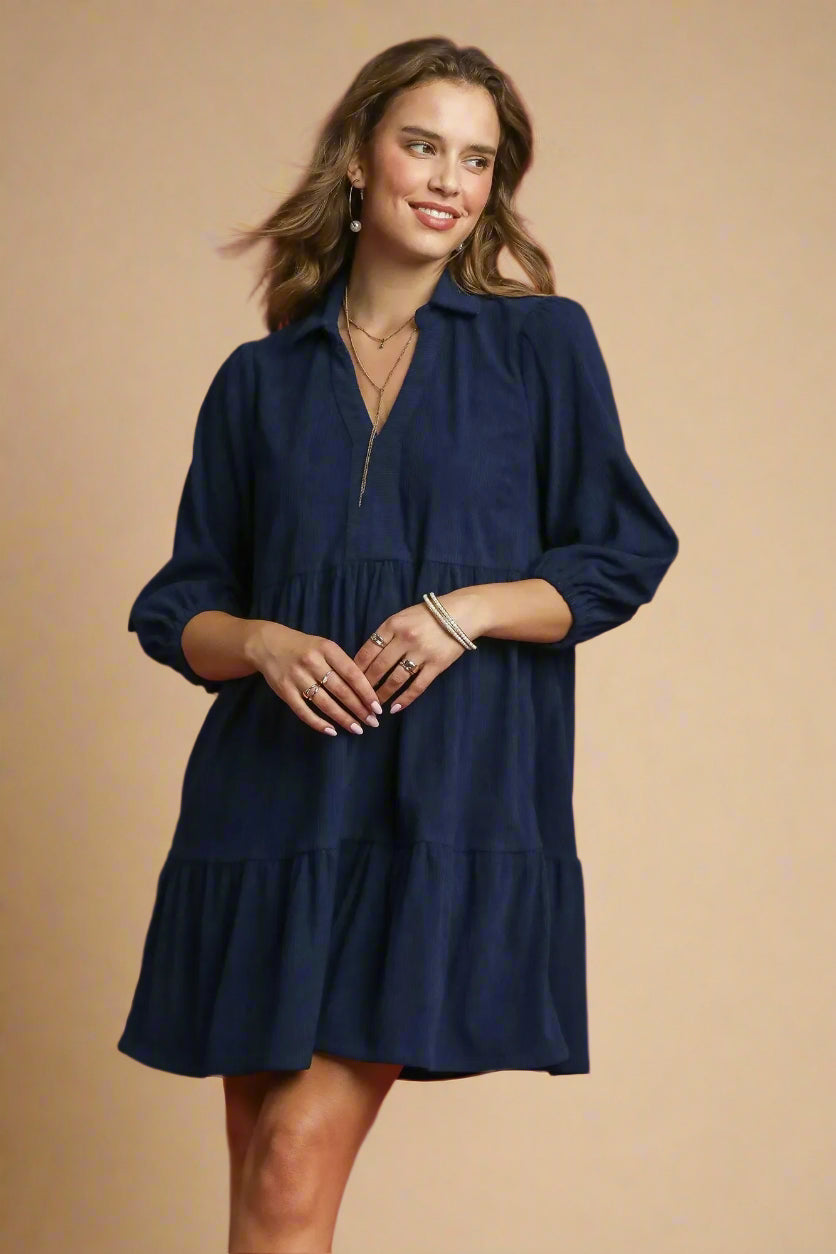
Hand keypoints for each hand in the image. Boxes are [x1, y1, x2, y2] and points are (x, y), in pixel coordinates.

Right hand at [249, 622, 381, 736]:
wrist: (268, 644)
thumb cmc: (304, 647)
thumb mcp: (324, 646)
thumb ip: (342, 664)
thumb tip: (365, 690)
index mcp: (327, 649)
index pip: (352, 673)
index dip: (366, 692)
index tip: (377, 707)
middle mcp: (312, 662)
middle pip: (340, 690)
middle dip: (359, 709)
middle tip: (372, 722)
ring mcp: (297, 677)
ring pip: (324, 703)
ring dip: (343, 718)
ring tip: (357, 728)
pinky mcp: (284, 690)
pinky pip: (304, 711)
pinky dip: (318, 723)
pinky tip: (332, 731)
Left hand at [353, 591, 479, 712]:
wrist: (462, 613)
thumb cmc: (428, 615)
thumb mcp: (402, 616)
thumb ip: (386, 633)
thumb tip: (367, 656)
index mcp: (393, 624)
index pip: (368, 650)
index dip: (356, 667)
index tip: (349, 680)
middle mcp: (405, 638)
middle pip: (379, 667)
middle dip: (365, 685)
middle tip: (358, 697)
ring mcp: (421, 653)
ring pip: (395, 679)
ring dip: (382, 694)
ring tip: (374, 705)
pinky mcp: (436, 665)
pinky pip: (417, 686)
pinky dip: (405, 699)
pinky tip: (395, 708)